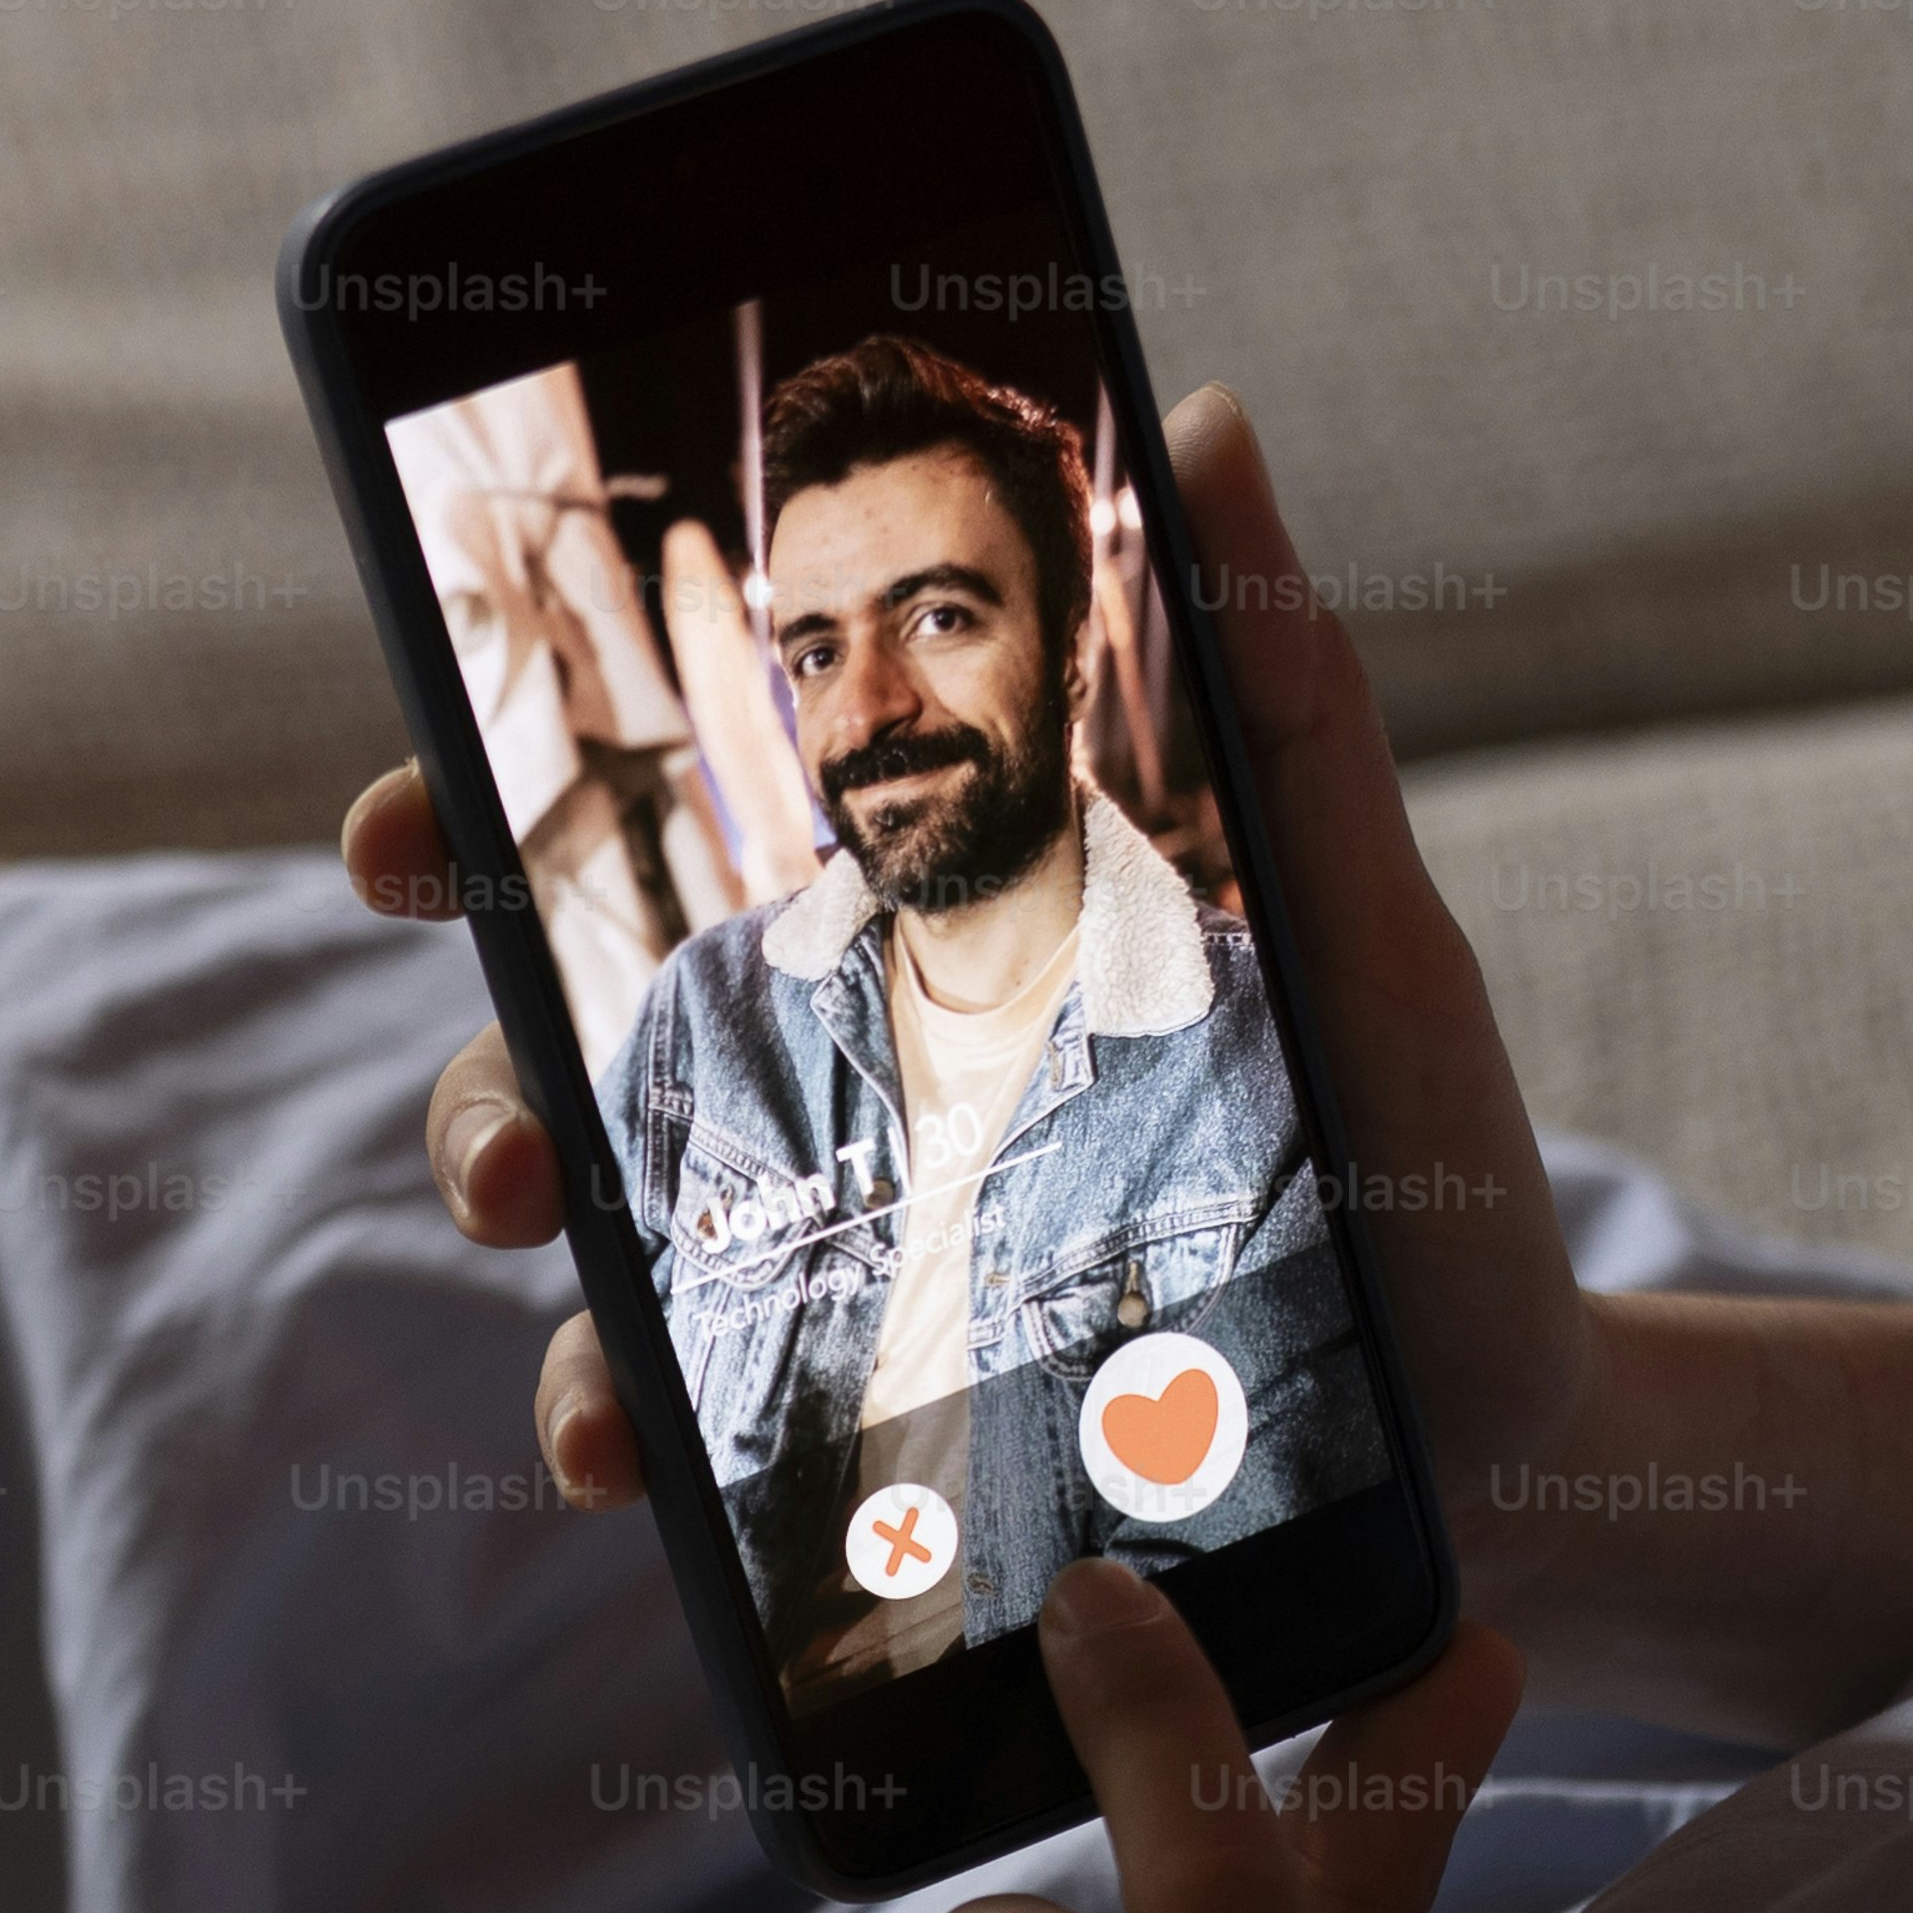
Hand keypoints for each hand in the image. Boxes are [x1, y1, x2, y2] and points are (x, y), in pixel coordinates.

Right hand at [357, 385, 1603, 1587]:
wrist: (1515, 1431)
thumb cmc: (1432, 1159)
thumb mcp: (1363, 921)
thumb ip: (1284, 689)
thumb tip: (1202, 419)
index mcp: (898, 949)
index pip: (639, 862)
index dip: (471, 823)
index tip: (396, 837)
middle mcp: (835, 1112)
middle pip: (567, 1084)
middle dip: (486, 1120)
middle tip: (511, 1178)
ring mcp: (848, 1282)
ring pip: (618, 1294)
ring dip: (567, 1346)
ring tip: (607, 1419)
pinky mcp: (889, 1449)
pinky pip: (728, 1462)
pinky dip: (664, 1469)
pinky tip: (662, 1493)